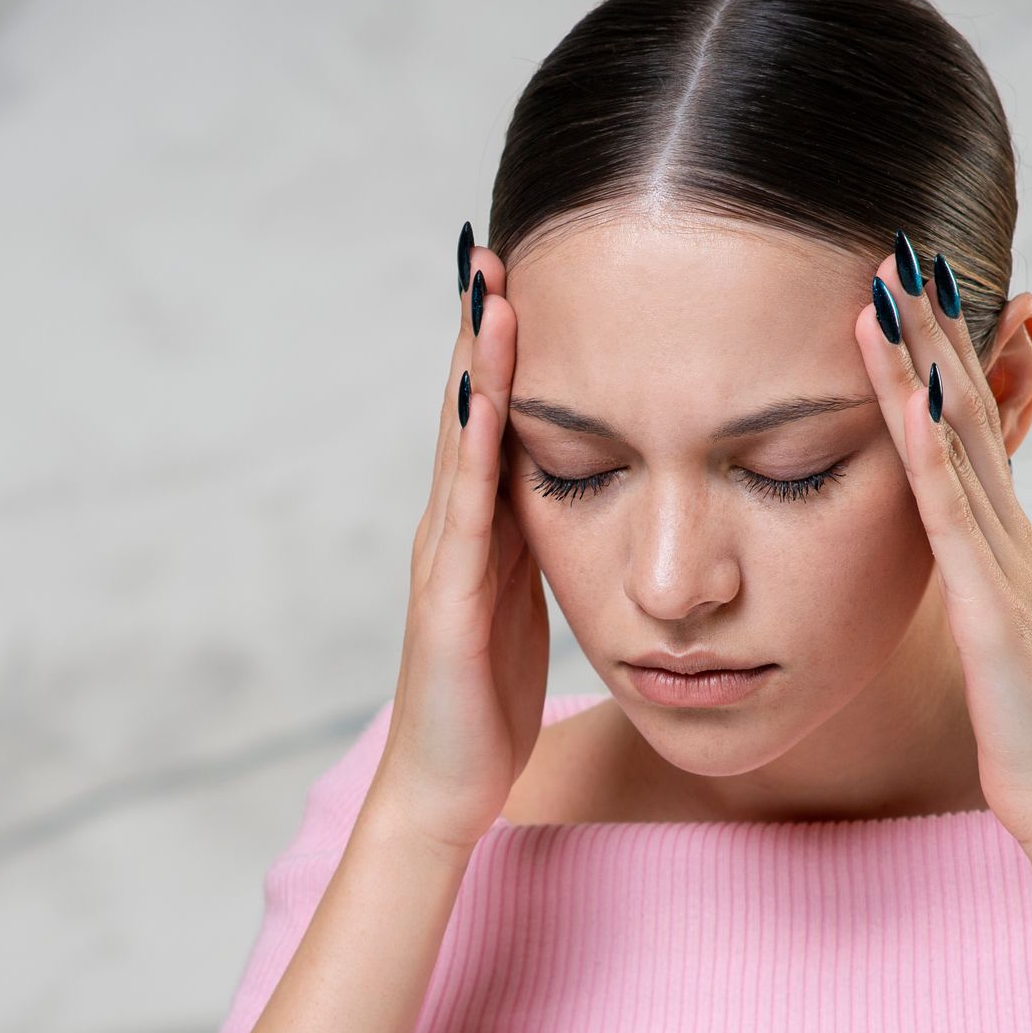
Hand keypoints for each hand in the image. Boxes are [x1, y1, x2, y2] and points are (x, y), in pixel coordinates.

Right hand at [369, 226, 549, 851]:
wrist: (450, 787)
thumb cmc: (492, 698)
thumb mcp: (528, 599)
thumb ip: (541, 539)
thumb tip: (586, 484)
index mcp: (482, 523)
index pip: (494, 414)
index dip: (503, 346)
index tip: (522, 271)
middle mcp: (453, 524)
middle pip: (468, 405)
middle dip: (480, 326)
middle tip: (494, 245)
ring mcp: (445, 556)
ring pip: (460, 440)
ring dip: (474, 361)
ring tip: (489, 286)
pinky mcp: (448, 597)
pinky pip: (468, 509)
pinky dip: (475, 444)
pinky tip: (491, 393)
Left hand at [853, 233, 1031, 851]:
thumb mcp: (997, 643)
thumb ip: (977, 594)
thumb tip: (957, 569)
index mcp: (1004, 543)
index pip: (965, 427)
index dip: (937, 356)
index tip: (908, 289)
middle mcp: (1009, 534)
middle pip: (964, 408)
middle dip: (932, 327)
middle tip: (899, 246)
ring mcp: (1003, 563)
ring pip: (957, 440)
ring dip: (921, 358)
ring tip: (890, 284)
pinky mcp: (990, 606)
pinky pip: (952, 514)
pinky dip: (928, 449)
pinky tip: (904, 393)